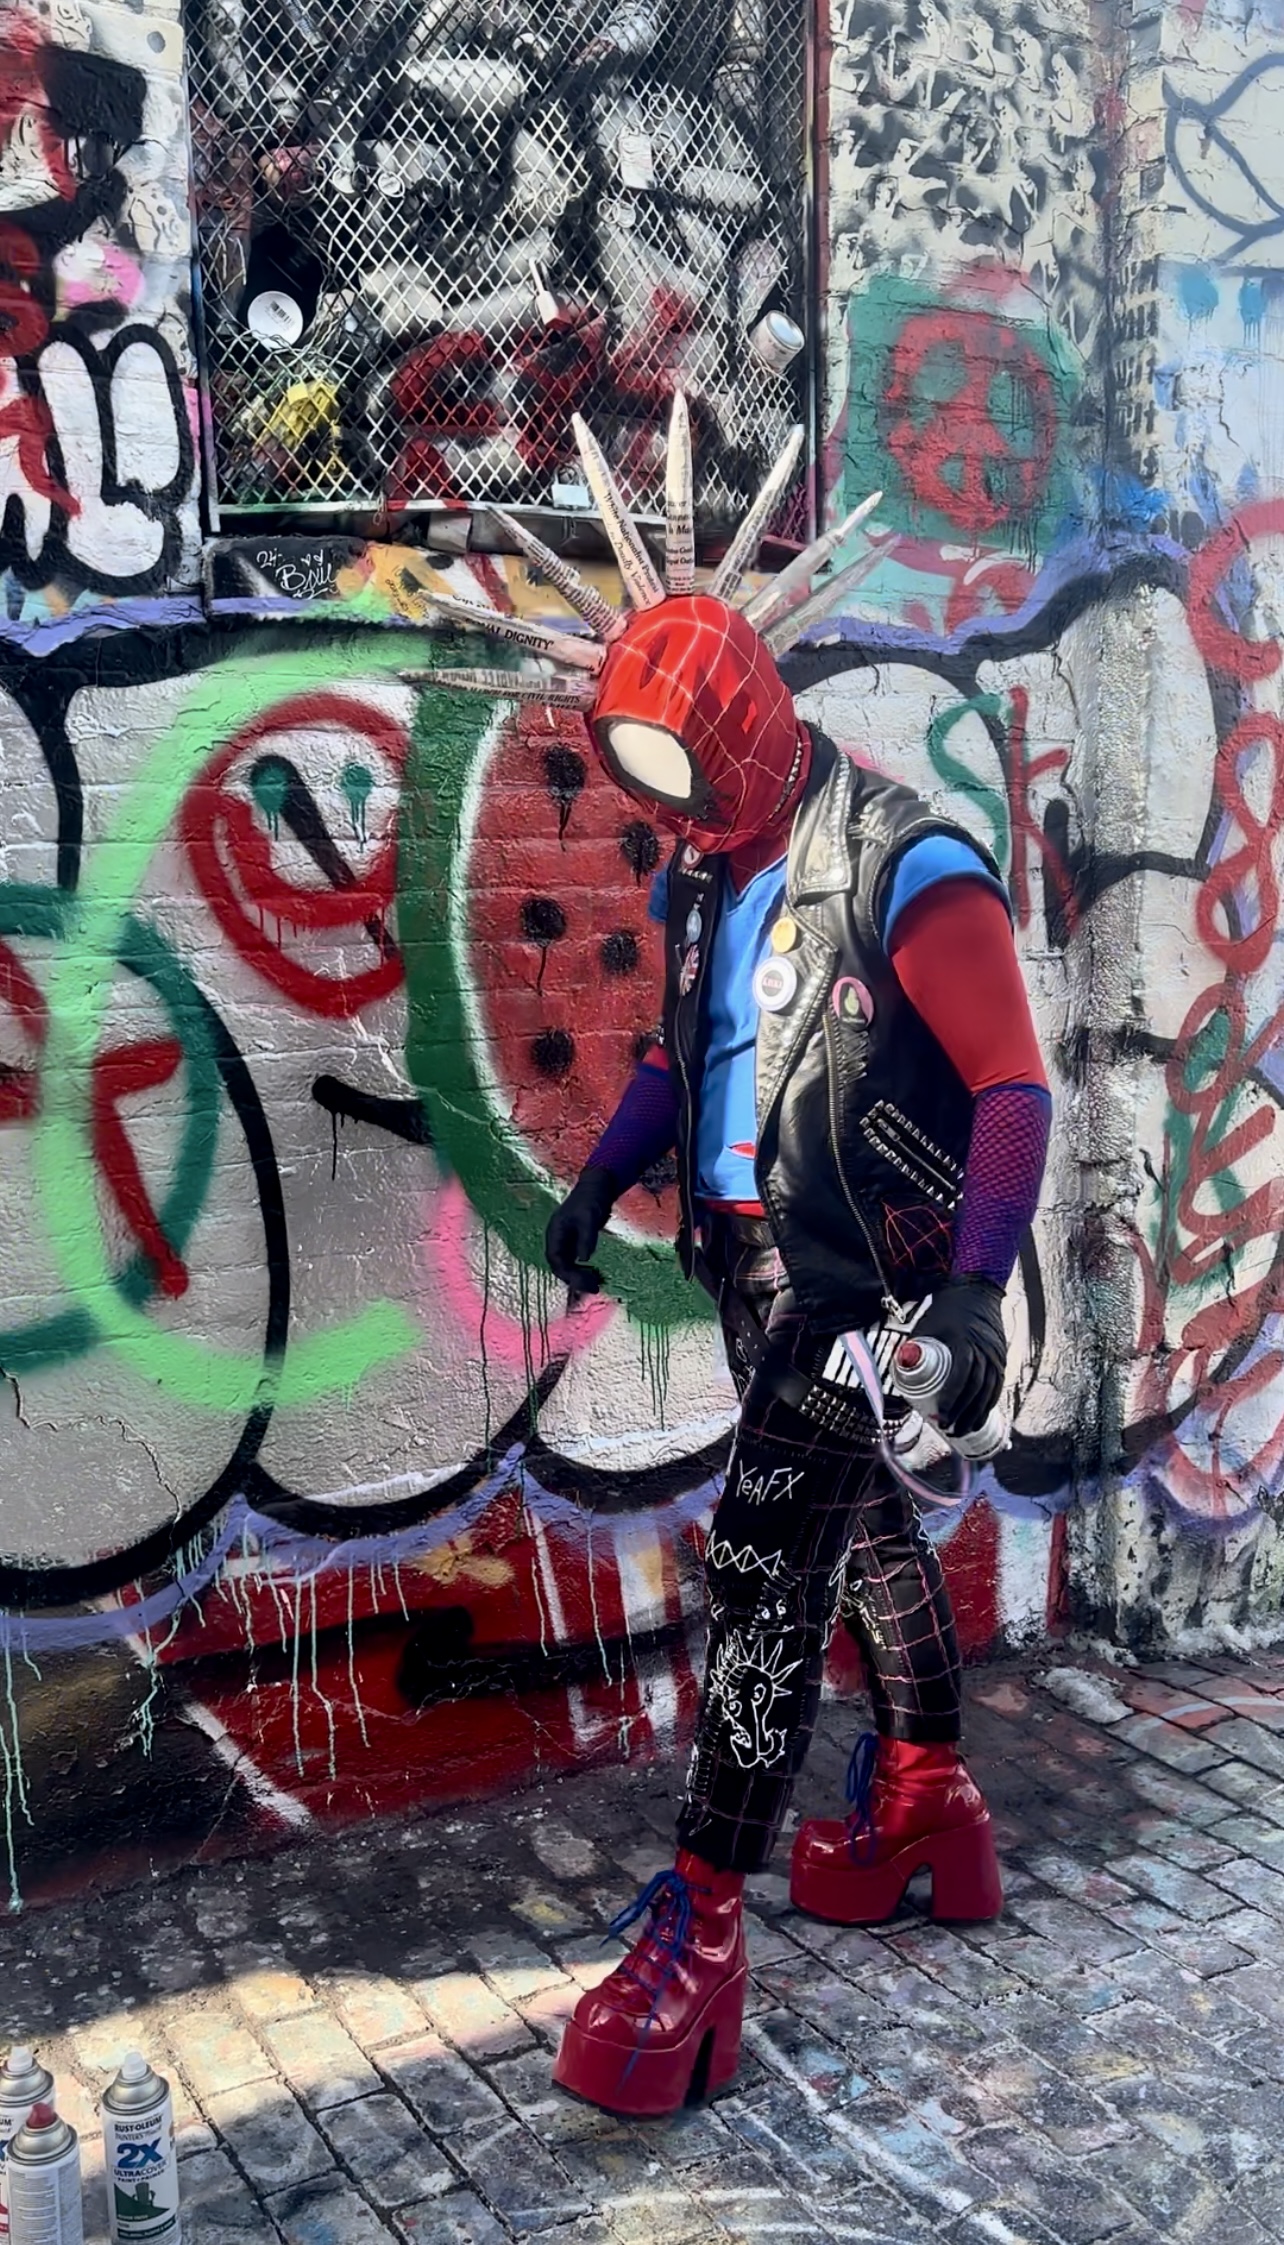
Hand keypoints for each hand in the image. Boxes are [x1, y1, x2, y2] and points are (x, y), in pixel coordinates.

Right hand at [544, 1166, 618, 1294]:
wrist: (597, 1186)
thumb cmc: (591, 1199)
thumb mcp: (589, 1217)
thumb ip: (586, 1237)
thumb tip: (583, 1259)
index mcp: (555, 1232)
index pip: (555, 1259)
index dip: (567, 1273)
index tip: (584, 1281)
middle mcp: (557, 1239)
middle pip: (559, 1266)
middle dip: (574, 1279)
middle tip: (593, 1288)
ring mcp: (565, 1241)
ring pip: (566, 1266)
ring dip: (578, 1277)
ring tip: (595, 1286)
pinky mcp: (575, 1242)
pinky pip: (574, 1262)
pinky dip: (583, 1271)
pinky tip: (595, 1276)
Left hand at [913, 1277, 1006, 1435]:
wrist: (976, 1292)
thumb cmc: (945, 1311)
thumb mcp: (926, 1326)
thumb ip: (913, 1349)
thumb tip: (898, 1373)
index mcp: (963, 1341)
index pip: (960, 1376)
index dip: (951, 1400)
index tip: (941, 1417)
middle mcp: (983, 1349)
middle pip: (975, 1389)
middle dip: (963, 1413)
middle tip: (949, 1429)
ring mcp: (995, 1354)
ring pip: (989, 1390)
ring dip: (977, 1414)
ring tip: (963, 1431)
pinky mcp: (1001, 1358)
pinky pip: (997, 1386)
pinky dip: (989, 1404)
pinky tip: (980, 1418)